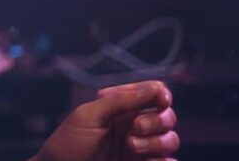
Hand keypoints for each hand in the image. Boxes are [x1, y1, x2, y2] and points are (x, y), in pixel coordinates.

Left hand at [33, 80, 178, 160]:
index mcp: (120, 108)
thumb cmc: (68, 144)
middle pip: (167, 116)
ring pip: (170, 140)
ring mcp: (140, 148)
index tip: (161, 99)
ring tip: (131, 147)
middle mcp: (133, 126)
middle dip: (157, 120)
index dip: (161, 94)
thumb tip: (156, 88)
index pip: (153, 94)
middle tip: (134, 128)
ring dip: (157, 142)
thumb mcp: (89, 116)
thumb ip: (120, 101)